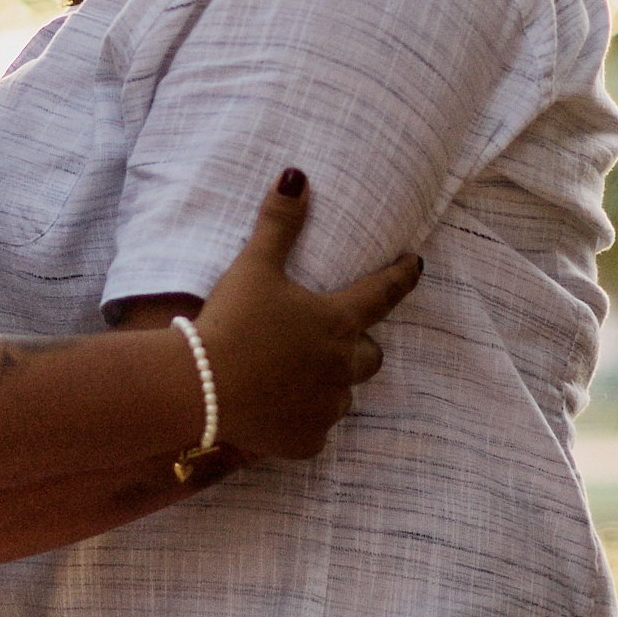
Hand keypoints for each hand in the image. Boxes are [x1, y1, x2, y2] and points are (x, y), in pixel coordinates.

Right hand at [193, 172, 420, 459]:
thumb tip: (296, 175)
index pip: (385, 293)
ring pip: (344, 395)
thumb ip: (279, 224)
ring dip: (330, 384)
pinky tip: (279, 411)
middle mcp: (342, 367)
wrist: (201, 386)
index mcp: (338, 321)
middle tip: (333, 340)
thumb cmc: (232, 321)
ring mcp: (326, 408)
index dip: (403, 276)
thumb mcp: (255, 266)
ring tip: (296, 377)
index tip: (416, 266)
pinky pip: (316, 430)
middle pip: (371, 357)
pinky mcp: (305, 440)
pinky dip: (304, 420)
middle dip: (359, 347)